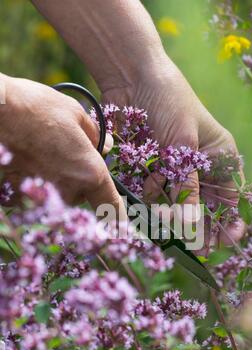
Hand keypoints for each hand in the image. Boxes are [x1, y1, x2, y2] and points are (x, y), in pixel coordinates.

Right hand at [0, 74, 125, 217]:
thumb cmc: (34, 108)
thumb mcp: (74, 113)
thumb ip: (95, 135)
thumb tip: (105, 145)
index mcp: (90, 172)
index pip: (111, 206)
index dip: (119, 220)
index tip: (124, 231)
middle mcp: (69, 191)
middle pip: (83, 195)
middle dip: (80, 179)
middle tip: (65, 152)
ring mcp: (43, 197)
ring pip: (59, 195)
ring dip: (56, 179)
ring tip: (41, 150)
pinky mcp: (19, 198)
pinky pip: (37, 194)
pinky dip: (35, 181)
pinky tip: (25, 158)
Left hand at [102, 57, 245, 245]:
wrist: (132, 77)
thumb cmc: (168, 102)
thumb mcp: (183, 145)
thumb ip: (187, 186)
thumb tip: (191, 225)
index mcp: (220, 156)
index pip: (230, 198)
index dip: (227, 223)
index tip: (220, 244)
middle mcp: (199, 165)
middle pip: (202, 207)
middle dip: (194, 224)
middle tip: (190, 246)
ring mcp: (175, 167)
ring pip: (175, 203)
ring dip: (167, 207)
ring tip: (160, 203)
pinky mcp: (152, 166)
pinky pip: (153, 192)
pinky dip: (149, 191)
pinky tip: (146, 182)